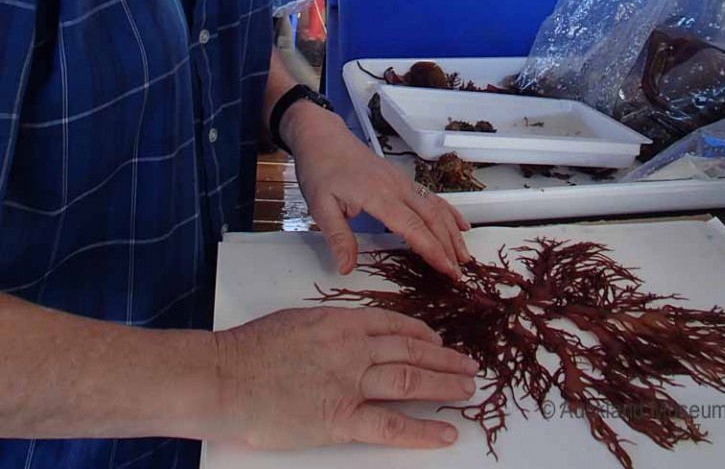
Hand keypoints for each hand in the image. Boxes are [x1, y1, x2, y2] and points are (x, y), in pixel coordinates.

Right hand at [211, 306, 477, 448]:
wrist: (227, 376)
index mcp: (342, 322)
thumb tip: (348, 336)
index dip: (423, 335)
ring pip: (410, 380)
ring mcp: (350, 383)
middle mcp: (354, 348)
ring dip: (444, 385)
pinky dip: (423, 430)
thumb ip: (330, 329)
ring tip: (468, 389)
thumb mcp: (298, 321)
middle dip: (445, 360)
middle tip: (469, 365)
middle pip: (412, 351)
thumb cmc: (252, 349)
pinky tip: (446, 432)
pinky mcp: (341, 419)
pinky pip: (391, 425)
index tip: (438, 342)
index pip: (395, 325)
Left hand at [283, 107, 471, 277]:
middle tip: (460, 273)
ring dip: (452, 231)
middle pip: (431, 218)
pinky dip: (449, 211)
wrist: (323, 137)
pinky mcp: (401, 179)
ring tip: (465, 255)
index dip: (433, 250)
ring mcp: (402, 181)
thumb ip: (337, 237)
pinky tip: (460, 224)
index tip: (447, 270)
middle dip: (448, 246)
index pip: (413, 228)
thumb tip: (346, 268)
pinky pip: (431, 196)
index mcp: (379, 196)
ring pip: (436, 207)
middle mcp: (397, 187)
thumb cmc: (320, 169)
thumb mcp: (320, 206)